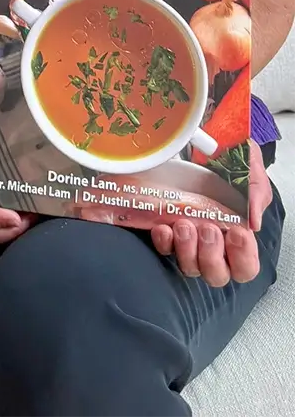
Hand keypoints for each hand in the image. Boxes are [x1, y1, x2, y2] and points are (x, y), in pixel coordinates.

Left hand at [150, 140, 270, 286]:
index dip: (242, 258)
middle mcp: (215, 246)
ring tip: (185, 224)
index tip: (237, 232)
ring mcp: (191, 242)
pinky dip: (164, 241)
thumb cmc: (231, 165)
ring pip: (190, 266)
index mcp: (239, 239)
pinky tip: (164, 227)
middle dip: (211, 256)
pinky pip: (164, 248)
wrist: (207, 144)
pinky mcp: (169, 232)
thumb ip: (256, 195)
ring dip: (187, 249)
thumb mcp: (251, 174)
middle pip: (217, 275)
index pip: (245, 267)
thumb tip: (254, 223)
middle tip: (208, 228)